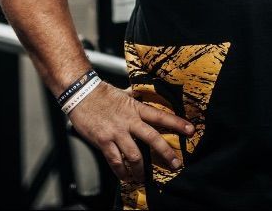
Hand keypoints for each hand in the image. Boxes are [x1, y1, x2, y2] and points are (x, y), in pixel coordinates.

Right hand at [67, 82, 194, 183]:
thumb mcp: (123, 93)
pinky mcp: (103, 141)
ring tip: (145, 178)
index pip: (160, 116)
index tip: (191, 130)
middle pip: (152, 138)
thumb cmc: (102, 93)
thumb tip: (144, 94)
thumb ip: (135, 98)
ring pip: (134, 155)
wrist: (80, 93)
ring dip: (141, 169)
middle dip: (166, 152)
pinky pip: (115, 161)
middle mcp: (129, 121)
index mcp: (136, 108)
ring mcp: (116, 132)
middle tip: (175, 164)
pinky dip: (121, 171)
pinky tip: (125, 177)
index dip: (177, 123)